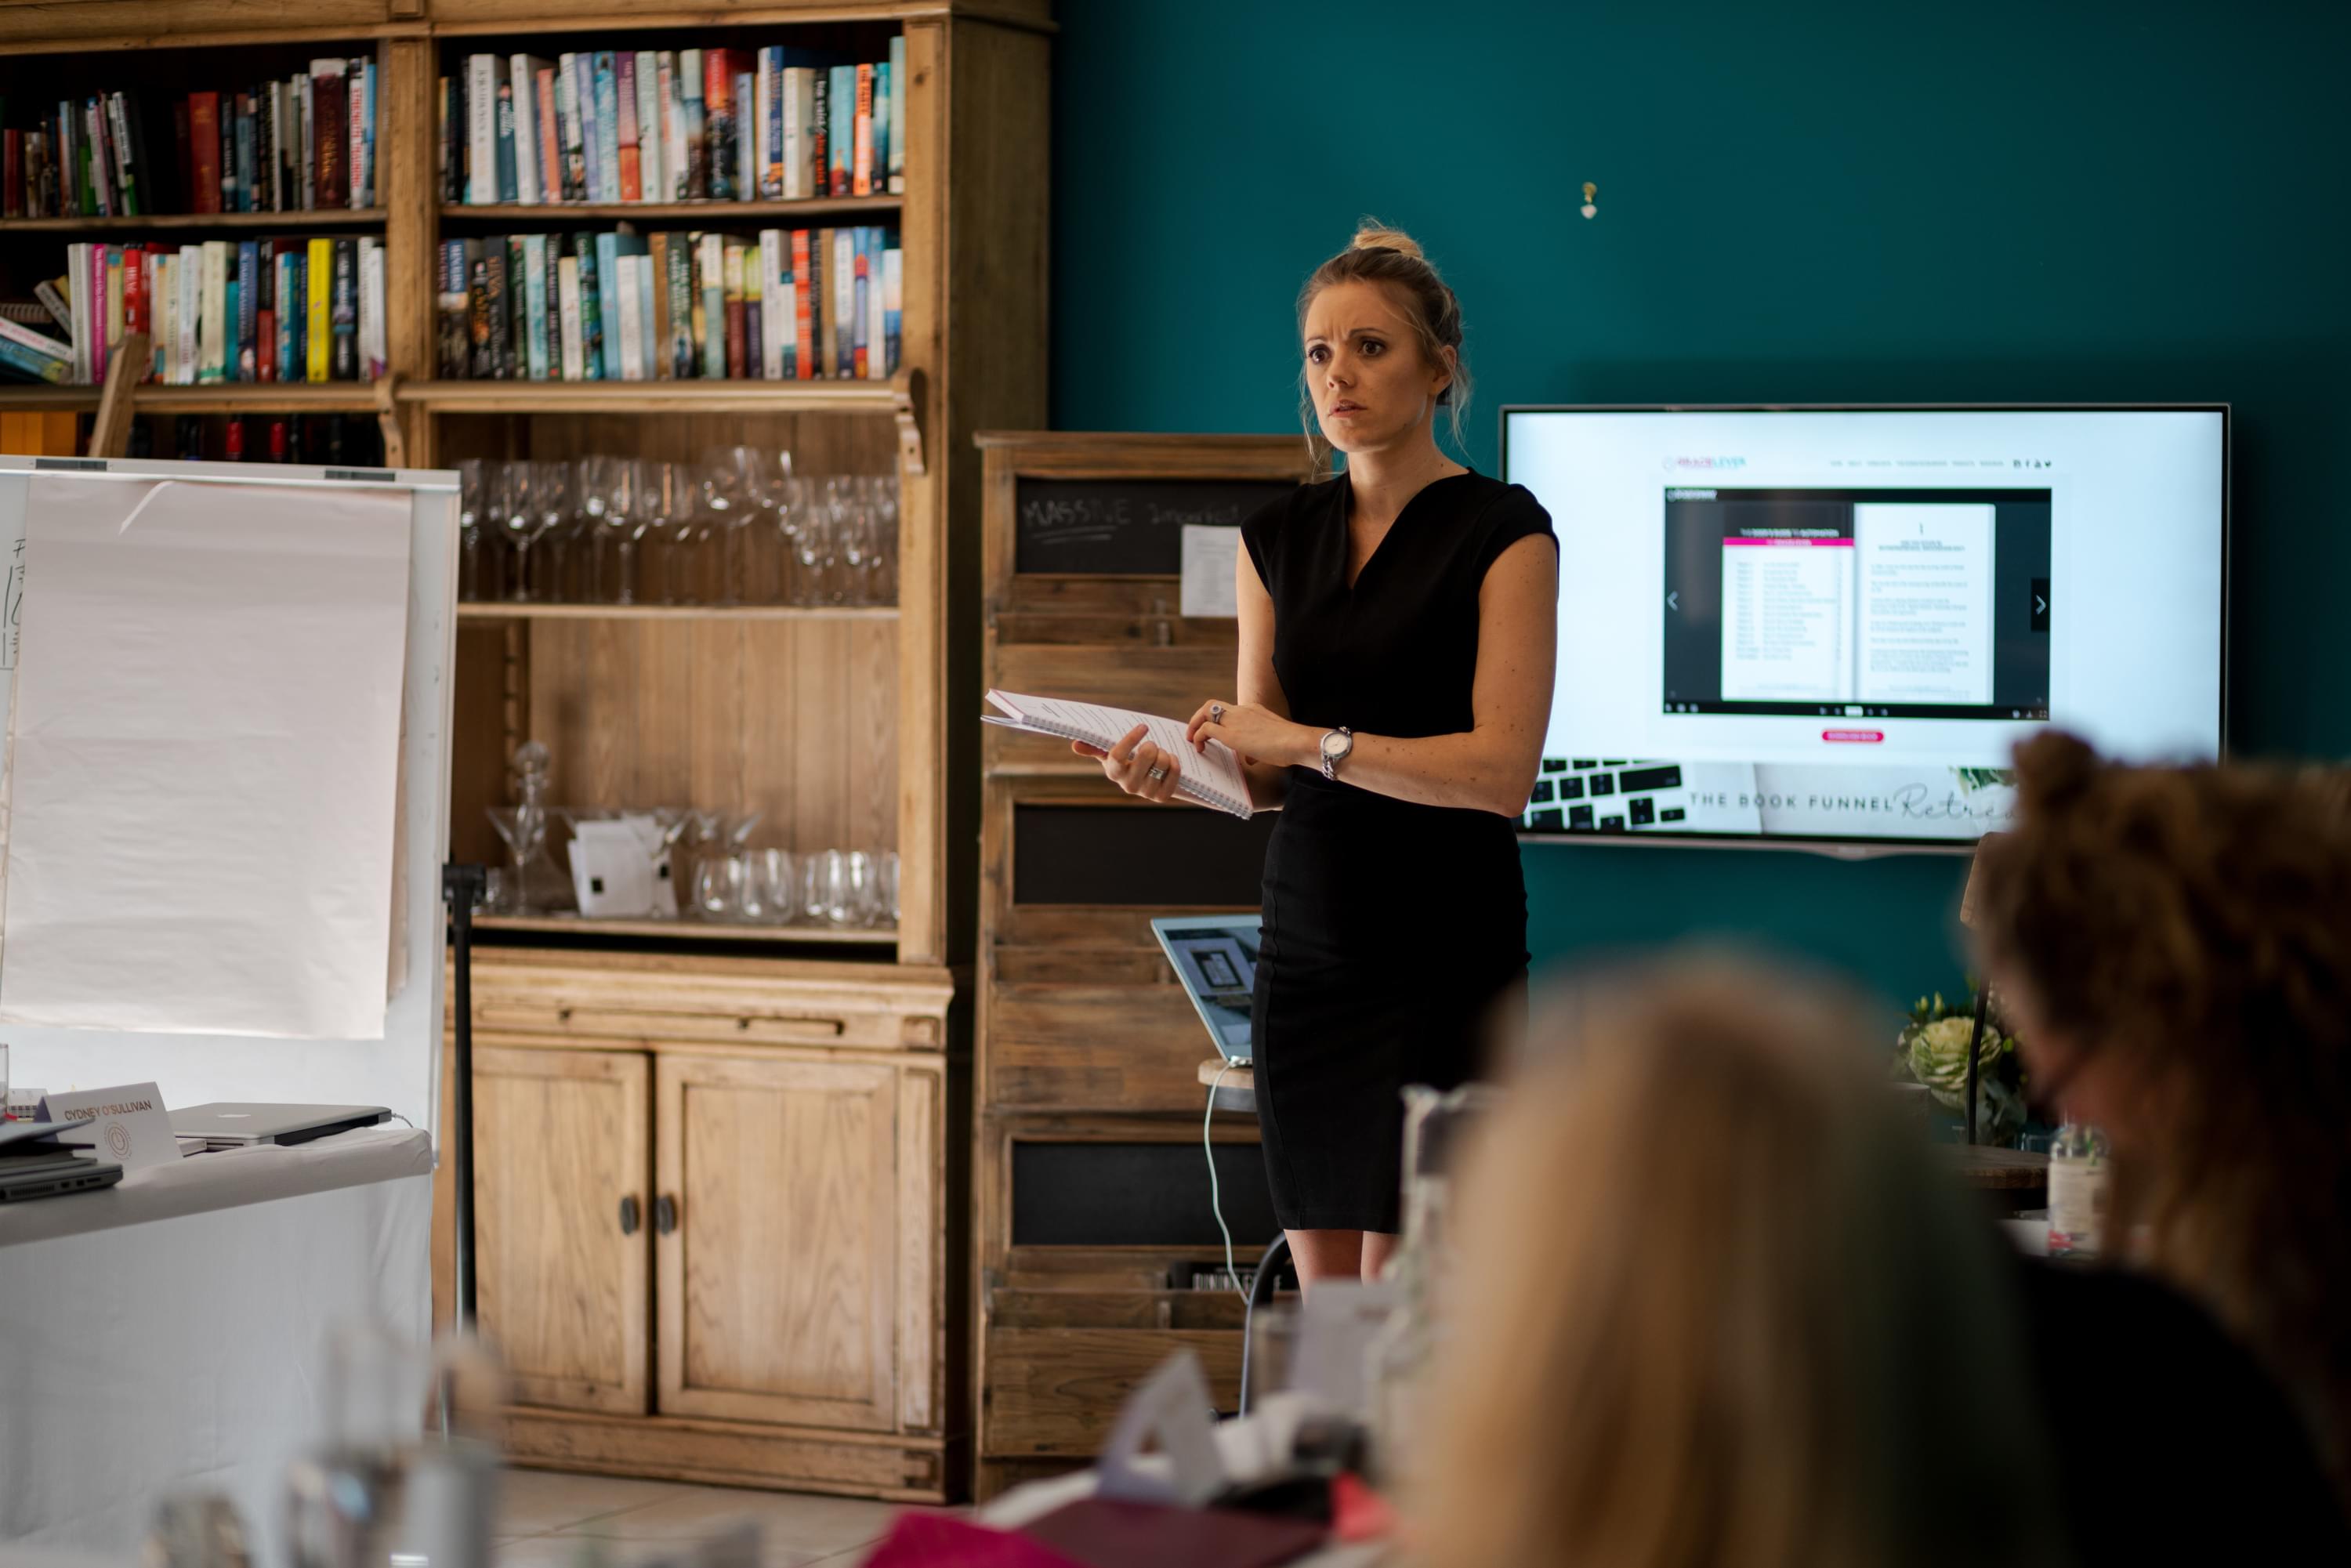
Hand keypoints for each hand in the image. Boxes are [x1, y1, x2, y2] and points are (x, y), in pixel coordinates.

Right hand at [1073, 724, 1182, 803]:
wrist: (1147, 780)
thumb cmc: (1126, 761)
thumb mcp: (1110, 753)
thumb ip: (1094, 747)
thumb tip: (1075, 745)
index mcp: (1113, 772)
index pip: (1118, 754)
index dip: (1131, 739)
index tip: (1143, 726)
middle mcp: (1128, 785)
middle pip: (1147, 755)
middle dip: (1152, 744)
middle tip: (1151, 745)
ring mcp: (1146, 792)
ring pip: (1163, 761)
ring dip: (1164, 753)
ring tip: (1159, 755)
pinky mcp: (1162, 796)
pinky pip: (1174, 771)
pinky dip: (1174, 762)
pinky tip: (1169, 761)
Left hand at [1186, 700, 1312, 769]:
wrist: (1297, 742)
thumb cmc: (1289, 745)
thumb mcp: (1270, 741)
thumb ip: (1256, 747)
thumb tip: (1249, 758)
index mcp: (1252, 710)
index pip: (1228, 710)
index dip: (1217, 720)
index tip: (1213, 731)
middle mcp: (1242, 710)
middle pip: (1212, 705)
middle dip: (1199, 717)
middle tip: (1195, 731)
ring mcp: (1236, 721)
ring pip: (1206, 711)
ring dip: (1195, 725)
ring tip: (1193, 739)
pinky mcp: (1231, 735)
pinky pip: (1206, 729)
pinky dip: (1199, 737)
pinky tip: (1201, 748)